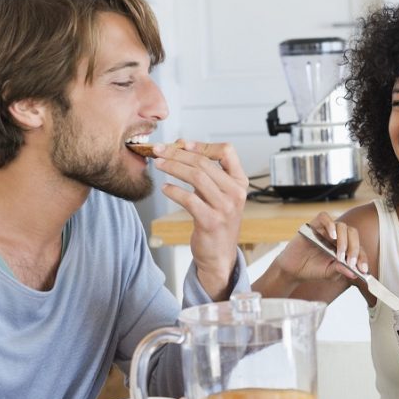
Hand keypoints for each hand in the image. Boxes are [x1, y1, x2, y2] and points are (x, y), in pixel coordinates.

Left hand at [153, 141, 246, 299]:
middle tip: (159, 151)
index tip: (183, 144)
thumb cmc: (217, 221)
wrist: (219, 255)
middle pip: (204, 163)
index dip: (203, 145)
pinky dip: (173, 191)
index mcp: (240, 183)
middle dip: (177, 153)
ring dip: (173, 167)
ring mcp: (225, 208)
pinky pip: (189, 199)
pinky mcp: (211, 221)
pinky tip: (165, 188)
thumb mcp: (219, 195)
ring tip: (158, 164)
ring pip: (196, 177)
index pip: (227, 151)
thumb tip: (181, 147)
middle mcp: (236, 193)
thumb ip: (207, 174)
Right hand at [272, 212, 366, 283]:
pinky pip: (324, 217)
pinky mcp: (313, 226)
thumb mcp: (329, 273)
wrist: (293, 269)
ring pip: (342, 226)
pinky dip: (330, 224)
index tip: (363, 269)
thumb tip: (353, 272)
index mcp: (345, 247)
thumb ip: (340, 270)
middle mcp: (337, 236)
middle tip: (351, 262)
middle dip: (354, 248)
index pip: (359, 247)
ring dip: (344, 241)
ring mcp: (326, 230)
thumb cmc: (312, 269)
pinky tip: (331, 237)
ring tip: (339, 256)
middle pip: (353, 233)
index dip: (362, 257)